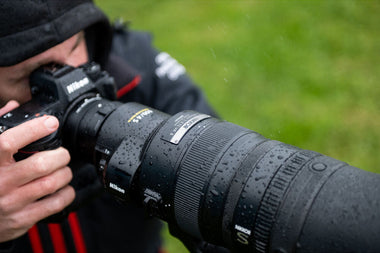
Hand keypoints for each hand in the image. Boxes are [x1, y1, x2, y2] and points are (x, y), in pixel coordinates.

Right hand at [0, 101, 74, 241]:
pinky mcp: (21, 220)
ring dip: (65, 173)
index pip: (9, 141)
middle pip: (40, 164)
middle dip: (60, 155)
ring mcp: (10, 203)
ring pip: (51, 183)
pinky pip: (54, 204)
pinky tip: (63, 189)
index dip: (33, 129)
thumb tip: (13, 106)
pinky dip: (66, 194)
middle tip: (62, 154)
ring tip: (63, 170)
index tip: (51, 122)